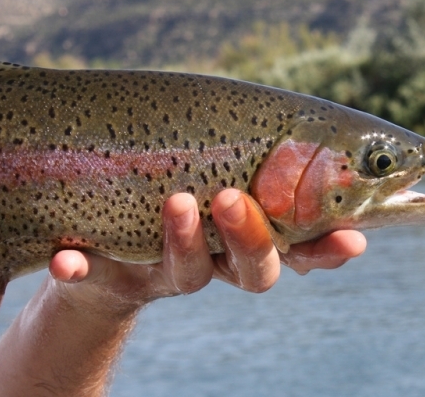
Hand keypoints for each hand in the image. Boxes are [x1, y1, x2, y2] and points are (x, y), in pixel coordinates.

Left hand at [48, 189, 366, 311]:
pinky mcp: (107, 275)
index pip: (301, 250)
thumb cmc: (181, 201)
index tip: (353, 238)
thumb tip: (332, 147)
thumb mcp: (226, 176)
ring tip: (177, 202)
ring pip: (188, 273)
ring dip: (185, 241)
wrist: (104, 260)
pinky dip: (83, 269)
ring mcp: (162, 271)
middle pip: (252, 270)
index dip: (327, 250)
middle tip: (235, 198)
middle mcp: (217, 262)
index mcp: (250, 240)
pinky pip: (93, 278)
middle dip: (250, 237)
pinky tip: (70, 257)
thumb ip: (269, 166)